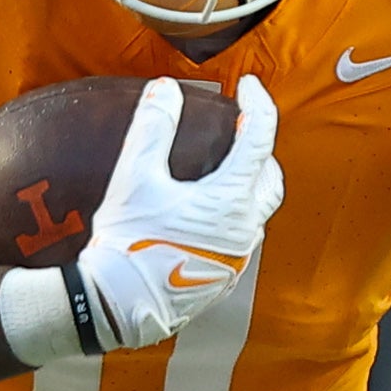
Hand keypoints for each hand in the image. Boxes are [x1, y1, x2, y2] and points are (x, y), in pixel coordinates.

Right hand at [71, 75, 283, 350]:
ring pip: (259, 210)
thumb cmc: (128, 244)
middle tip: (239, 129)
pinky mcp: (224, 276)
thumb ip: (153, 128)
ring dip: (249, 183)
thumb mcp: (134, 178)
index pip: (260, 138)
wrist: (119, 305)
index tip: (246, 85)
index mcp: (230, 200)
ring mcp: (237, 256)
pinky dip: (234, 213)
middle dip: (261, 148)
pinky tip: (207, 211)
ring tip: (223, 168)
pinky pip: (241, 236)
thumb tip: (165, 90)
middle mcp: (245, 229)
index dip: (257, 103)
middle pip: (270, 178)